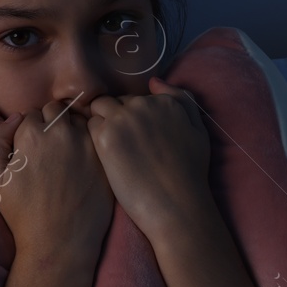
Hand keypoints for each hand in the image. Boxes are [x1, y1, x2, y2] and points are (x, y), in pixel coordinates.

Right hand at [0, 99, 113, 263]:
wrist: (59, 242)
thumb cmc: (22, 212)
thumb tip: (16, 117)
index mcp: (32, 133)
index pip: (32, 112)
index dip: (30, 129)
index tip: (31, 149)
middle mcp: (62, 132)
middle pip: (57, 110)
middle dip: (52, 123)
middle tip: (49, 150)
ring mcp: (88, 143)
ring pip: (80, 120)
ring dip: (73, 130)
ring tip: (67, 157)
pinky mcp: (105, 157)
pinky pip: (98, 137)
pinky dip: (91, 143)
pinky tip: (83, 163)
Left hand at [85, 75, 213, 243]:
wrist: (176, 204)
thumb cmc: (190, 173)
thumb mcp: (198, 130)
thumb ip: (181, 100)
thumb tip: (153, 82)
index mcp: (164, 101)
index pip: (136, 99)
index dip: (133, 119)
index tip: (137, 139)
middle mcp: (143, 104)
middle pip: (116, 102)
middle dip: (116, 119)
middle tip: (123, 147)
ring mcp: (123, 118)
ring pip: (99, 108)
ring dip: (102, 124)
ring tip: (112, 151)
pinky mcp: (105, 136)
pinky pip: (89, 126)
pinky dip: (93, 138)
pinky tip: (105, 158)